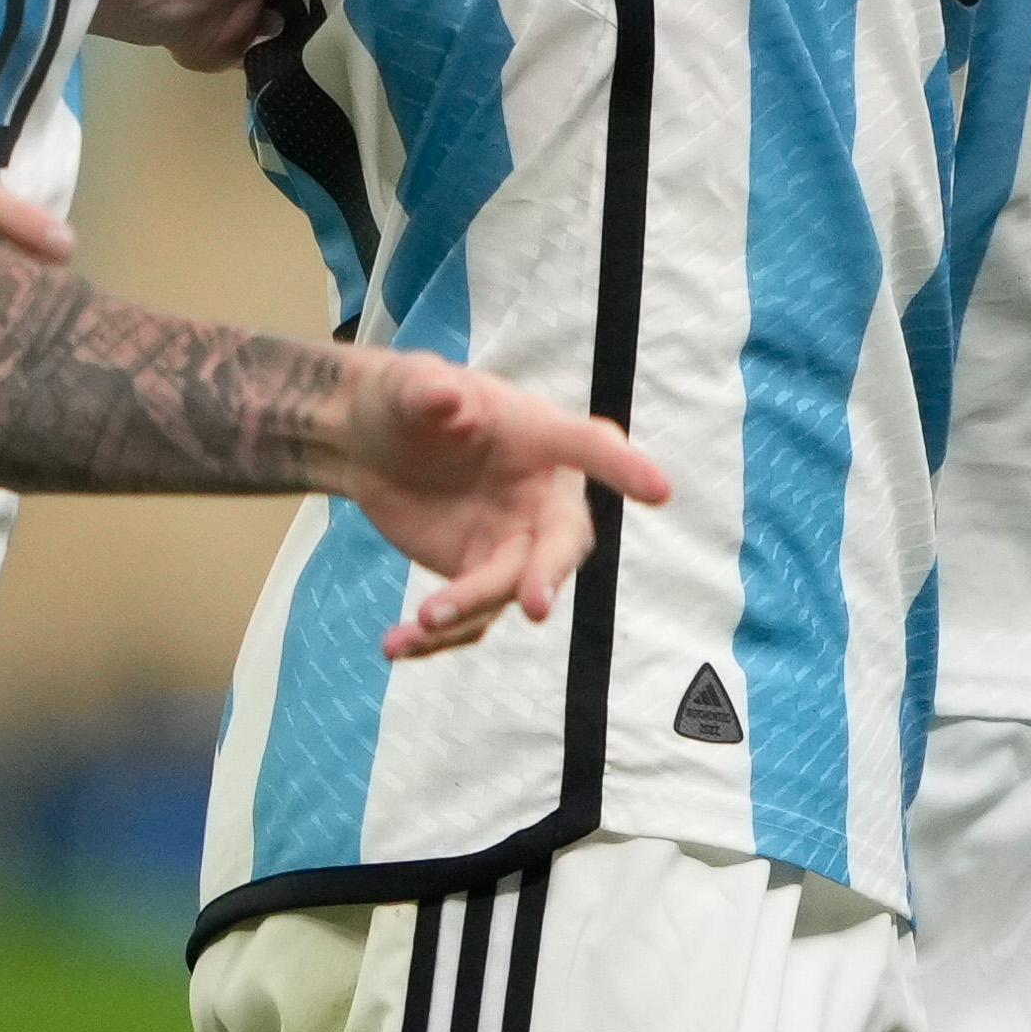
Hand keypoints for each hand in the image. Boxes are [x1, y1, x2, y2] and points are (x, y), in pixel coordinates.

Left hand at [334, 352, 673, 658]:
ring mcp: (510, 542)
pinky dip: (435, 638)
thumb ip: (428, 390)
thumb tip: (445, 398)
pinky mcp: (475, 576)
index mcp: (538, 435)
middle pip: (563, 540)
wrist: (370, 443)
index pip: (590, 448)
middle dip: (550, 571)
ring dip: (473, 606)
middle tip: (534, 603)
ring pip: (510, 588)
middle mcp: (538, 495)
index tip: (660, 492)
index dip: (625, 467)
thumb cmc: (405, 401)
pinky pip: (469, 618)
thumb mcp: (408, 386)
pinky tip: (397, 644)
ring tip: (425, 620)